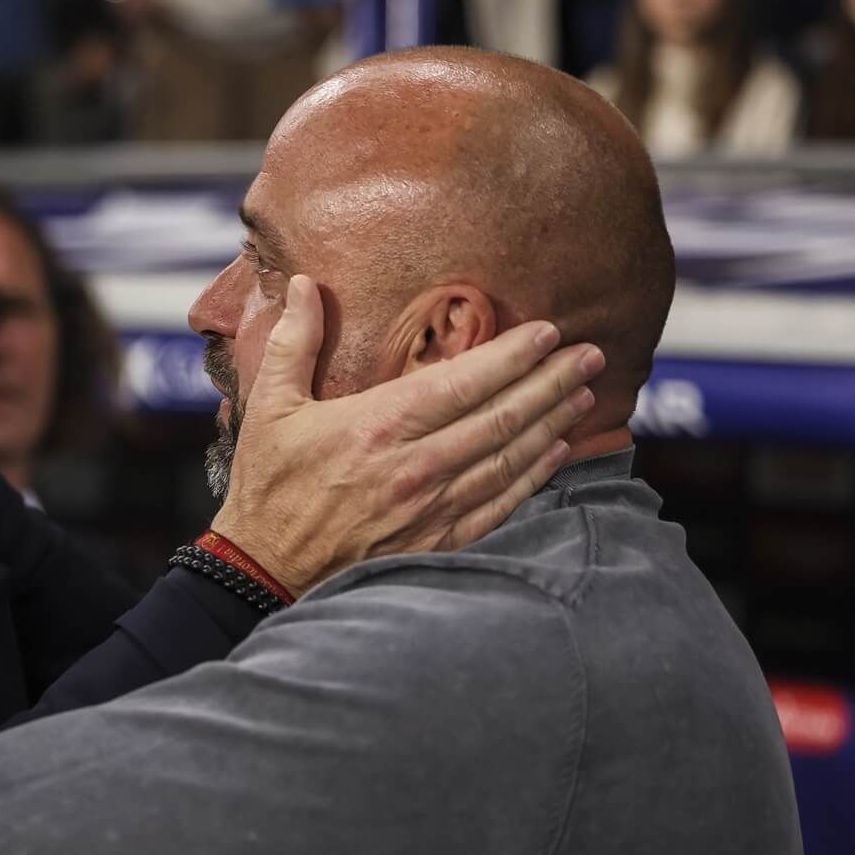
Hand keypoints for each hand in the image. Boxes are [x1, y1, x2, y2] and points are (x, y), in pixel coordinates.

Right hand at [211, 275, 603, 595]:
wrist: (265, 570)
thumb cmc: (269, 485)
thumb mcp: (269, 407)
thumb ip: (294, 342)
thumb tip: (305, 284)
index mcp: (380, 425)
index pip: (465, 381)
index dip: (514, 355)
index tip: (548, 331)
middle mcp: (417, 465)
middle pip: (502, 416)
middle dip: (551, 381)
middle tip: (590, 353)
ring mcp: (432, 508)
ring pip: (510, 458)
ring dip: (552, 422)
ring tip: (583, 393)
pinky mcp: (437, 541)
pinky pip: (500, 505)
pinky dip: (534, 476)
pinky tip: (556, 452)